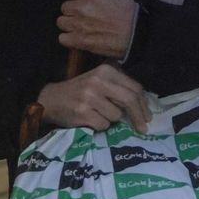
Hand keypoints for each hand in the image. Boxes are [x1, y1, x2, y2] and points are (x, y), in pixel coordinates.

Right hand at [36, 64, 151, 131]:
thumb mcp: (99, 81)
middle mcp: (98, 81)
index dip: (144, 104)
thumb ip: (119, 88)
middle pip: (129, 100)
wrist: (51, 99)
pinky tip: (90, 120)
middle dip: (139, 117)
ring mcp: (90, 97)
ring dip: (112, 121)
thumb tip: (144, 106)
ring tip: (99, 115)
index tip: (148, 116)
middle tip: (143, 128)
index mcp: (106, 70)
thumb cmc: (79, 92)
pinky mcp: (82, 112)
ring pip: (116, 116)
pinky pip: (103, 125)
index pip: (134, 87)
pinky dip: (100, 126)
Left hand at [57, 0, 137, 59]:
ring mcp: (80, 25)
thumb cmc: (128, 14)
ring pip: (62, 21)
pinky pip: (63, 38)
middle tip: (85, 13)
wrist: (135, 35)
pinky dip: (68, 38)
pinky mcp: (80, 41)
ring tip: (82, 25)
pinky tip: (78, 36)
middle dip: (73, 9)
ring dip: (70, 23)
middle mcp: (83, 8)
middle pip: (65, 6)